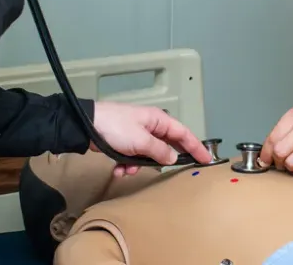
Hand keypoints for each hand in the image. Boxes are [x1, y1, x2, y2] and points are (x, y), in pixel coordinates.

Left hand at [90, 101, 213, 177]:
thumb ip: (160, 151)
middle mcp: (150, 126)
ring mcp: (137, 134)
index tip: (207, 159)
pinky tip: (117, 169)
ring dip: (138, 165)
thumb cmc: (116, 128)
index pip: (183, 133)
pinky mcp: (124, 142)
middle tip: (166, 172)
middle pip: (166, 146)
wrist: (85, 126)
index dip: (196, 147)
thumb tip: (173, 158)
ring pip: (147, 155)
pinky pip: (133, 157)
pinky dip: (126, 164)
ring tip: (127, 169)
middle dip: (161, 160)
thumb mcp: (141, 141)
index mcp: (158, 120)